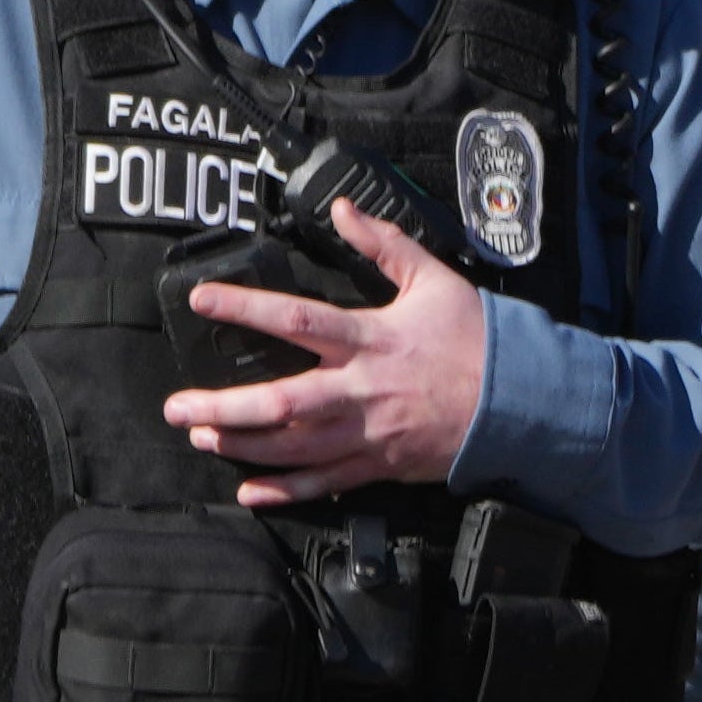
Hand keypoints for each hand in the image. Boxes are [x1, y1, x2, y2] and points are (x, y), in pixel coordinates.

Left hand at [167, 199, 494, 501]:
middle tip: (178, 406)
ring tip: (203, 435)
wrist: (523, 401)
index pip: (296, 318)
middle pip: (281, 401)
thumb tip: (343, 210)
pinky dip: (286, 490)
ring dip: (243, 444)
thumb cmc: (480, 340)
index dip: (244, 307)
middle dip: (223, 406)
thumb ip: (383, 244)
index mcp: (372, 338)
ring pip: (294, 446)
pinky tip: (251, 489)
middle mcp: (363, 389)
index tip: (202, 300)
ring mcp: (370, 432)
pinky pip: (326, 481)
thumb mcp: (435, 280)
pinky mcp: (382, 463)